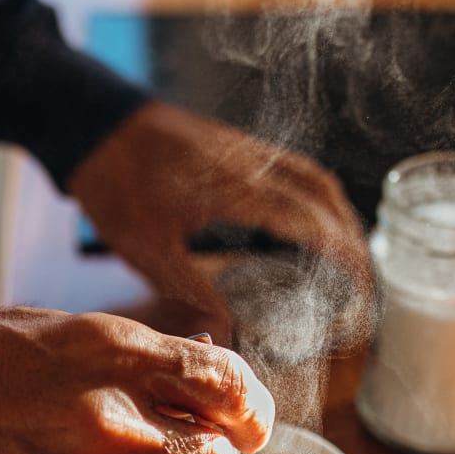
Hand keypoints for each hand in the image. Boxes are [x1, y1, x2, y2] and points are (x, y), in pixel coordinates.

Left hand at [68, 101, 371, 314]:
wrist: (92, 123)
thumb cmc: (114, 183)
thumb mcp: (146, 248)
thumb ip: (191, 288)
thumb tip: (228, 330)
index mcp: (236, 188)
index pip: (311, 220)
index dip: (344, 253)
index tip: (362, 285)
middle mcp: (251, 163)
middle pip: (324, 194)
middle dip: (350, 237)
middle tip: (361, 281)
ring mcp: (245, 149)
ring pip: (312, 176)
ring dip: (336, 213)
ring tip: (345, 255)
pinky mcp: (234, 145)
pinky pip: (291, 167)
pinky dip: (313, 195)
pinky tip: (305, 220)